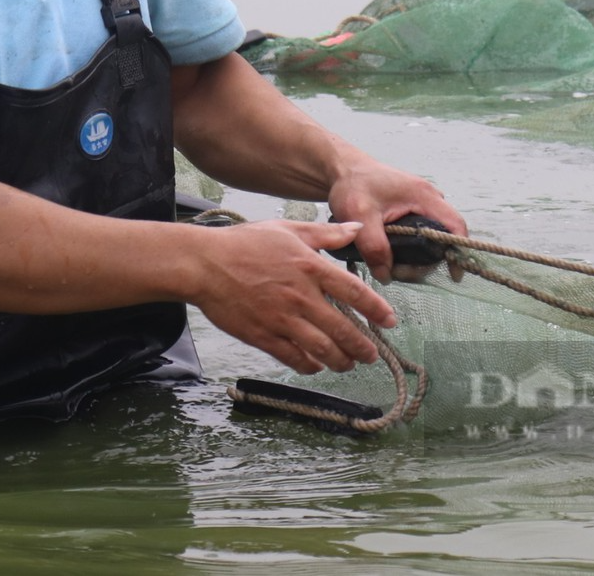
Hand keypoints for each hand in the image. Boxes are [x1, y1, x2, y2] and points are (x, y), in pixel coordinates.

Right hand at [186, 220, 395, 374]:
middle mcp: (300, 296)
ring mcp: (282, 319)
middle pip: (343, 329)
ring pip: (323, 350)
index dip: (377, 310)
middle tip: (371, 354)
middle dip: (363, 347)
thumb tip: (357, 227)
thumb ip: (327, 234)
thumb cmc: (244, 244)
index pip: (354, 292)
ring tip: (348, 364)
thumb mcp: (288, 230)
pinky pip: (295, 358)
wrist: (204, 264)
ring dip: (341, 361)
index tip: (389, 321)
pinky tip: (316, 365)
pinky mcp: (263, 336)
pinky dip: (310, 366)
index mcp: (309, 267)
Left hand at [327, 159, 467, 284]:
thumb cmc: (353, 185)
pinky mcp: (412, 210)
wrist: (344, 169)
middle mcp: (429, 199)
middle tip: (399, 272)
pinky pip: (421, 233)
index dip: (458, 250)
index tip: (453, 275)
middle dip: (426, 261)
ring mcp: (422, 204)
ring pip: (431, 237)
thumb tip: (387, 275)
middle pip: (444, 237)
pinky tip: (392, 256)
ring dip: (417, 257)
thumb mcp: (359, 216)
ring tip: (391, 265)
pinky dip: (411, 249)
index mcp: (424, 196)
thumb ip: (374, 246)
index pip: (455, 225)